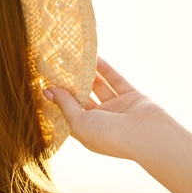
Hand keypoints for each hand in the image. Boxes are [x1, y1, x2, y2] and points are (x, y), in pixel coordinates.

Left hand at [44, 57, 172, 161]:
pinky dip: (105, 68)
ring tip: (72, 60)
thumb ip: (65, 104)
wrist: (147, 135)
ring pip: (98, 87)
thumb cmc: (109, 135)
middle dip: (71, 86)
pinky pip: (114, 79)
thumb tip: (48, 90)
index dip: (57, 103)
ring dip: (86, 74)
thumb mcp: (79, 122)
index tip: (44, 86)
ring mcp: (116, 108)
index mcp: (86, 132)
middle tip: (57, 68)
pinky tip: (92, 57)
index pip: (68, 116)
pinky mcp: (130, 96)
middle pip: (82, 99)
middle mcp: (101, 121)